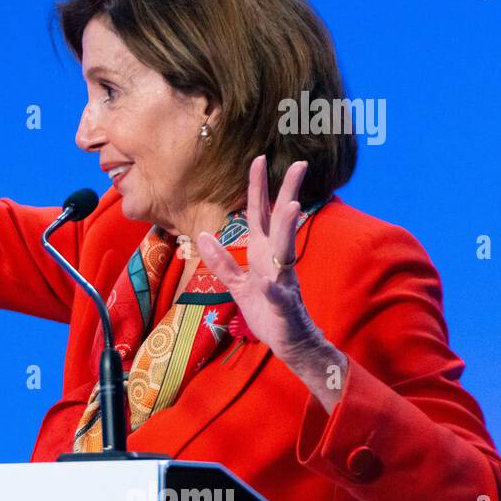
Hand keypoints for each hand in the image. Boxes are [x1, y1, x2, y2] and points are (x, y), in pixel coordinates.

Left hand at [196, 155, 327, 364]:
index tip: (258, 158)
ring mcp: (283, 281)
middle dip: (289, 193)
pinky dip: (271, 290)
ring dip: (286, 230)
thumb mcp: (238, 285)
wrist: (289, 342)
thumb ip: (222, 262)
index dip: (258, 188)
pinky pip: (277, 296)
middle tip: (299, 164)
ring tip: (291, 207)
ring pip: (285, 251)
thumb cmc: (266, 311)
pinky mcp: (284, 306)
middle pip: (281, 222)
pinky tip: (266, 282)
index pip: (261, 214)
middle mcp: (276, 261)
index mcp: (264, 254)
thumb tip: (202, 236)